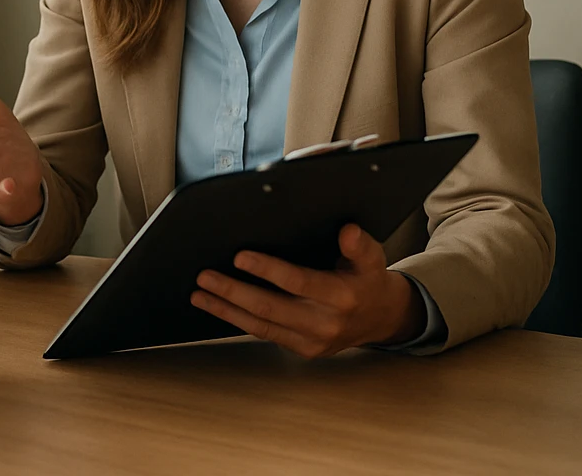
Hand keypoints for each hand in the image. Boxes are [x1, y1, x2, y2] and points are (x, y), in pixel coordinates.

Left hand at [190, 224, 424, 358]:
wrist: (382, 319)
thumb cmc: (368, 281)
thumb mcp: (372, 259)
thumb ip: (360, 245)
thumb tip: (348, 231)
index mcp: (341, 296)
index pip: (297, 282)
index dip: (267, 270)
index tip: (240, 257)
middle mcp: (324, 323)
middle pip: (270, 308)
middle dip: (233, 292)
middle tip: (205, 277)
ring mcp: (311, 340)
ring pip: (260, 325)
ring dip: (226, 310)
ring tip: (199, 295)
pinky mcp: (301, 349)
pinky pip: (264, 333)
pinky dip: (238, 320)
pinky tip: (218, 308)